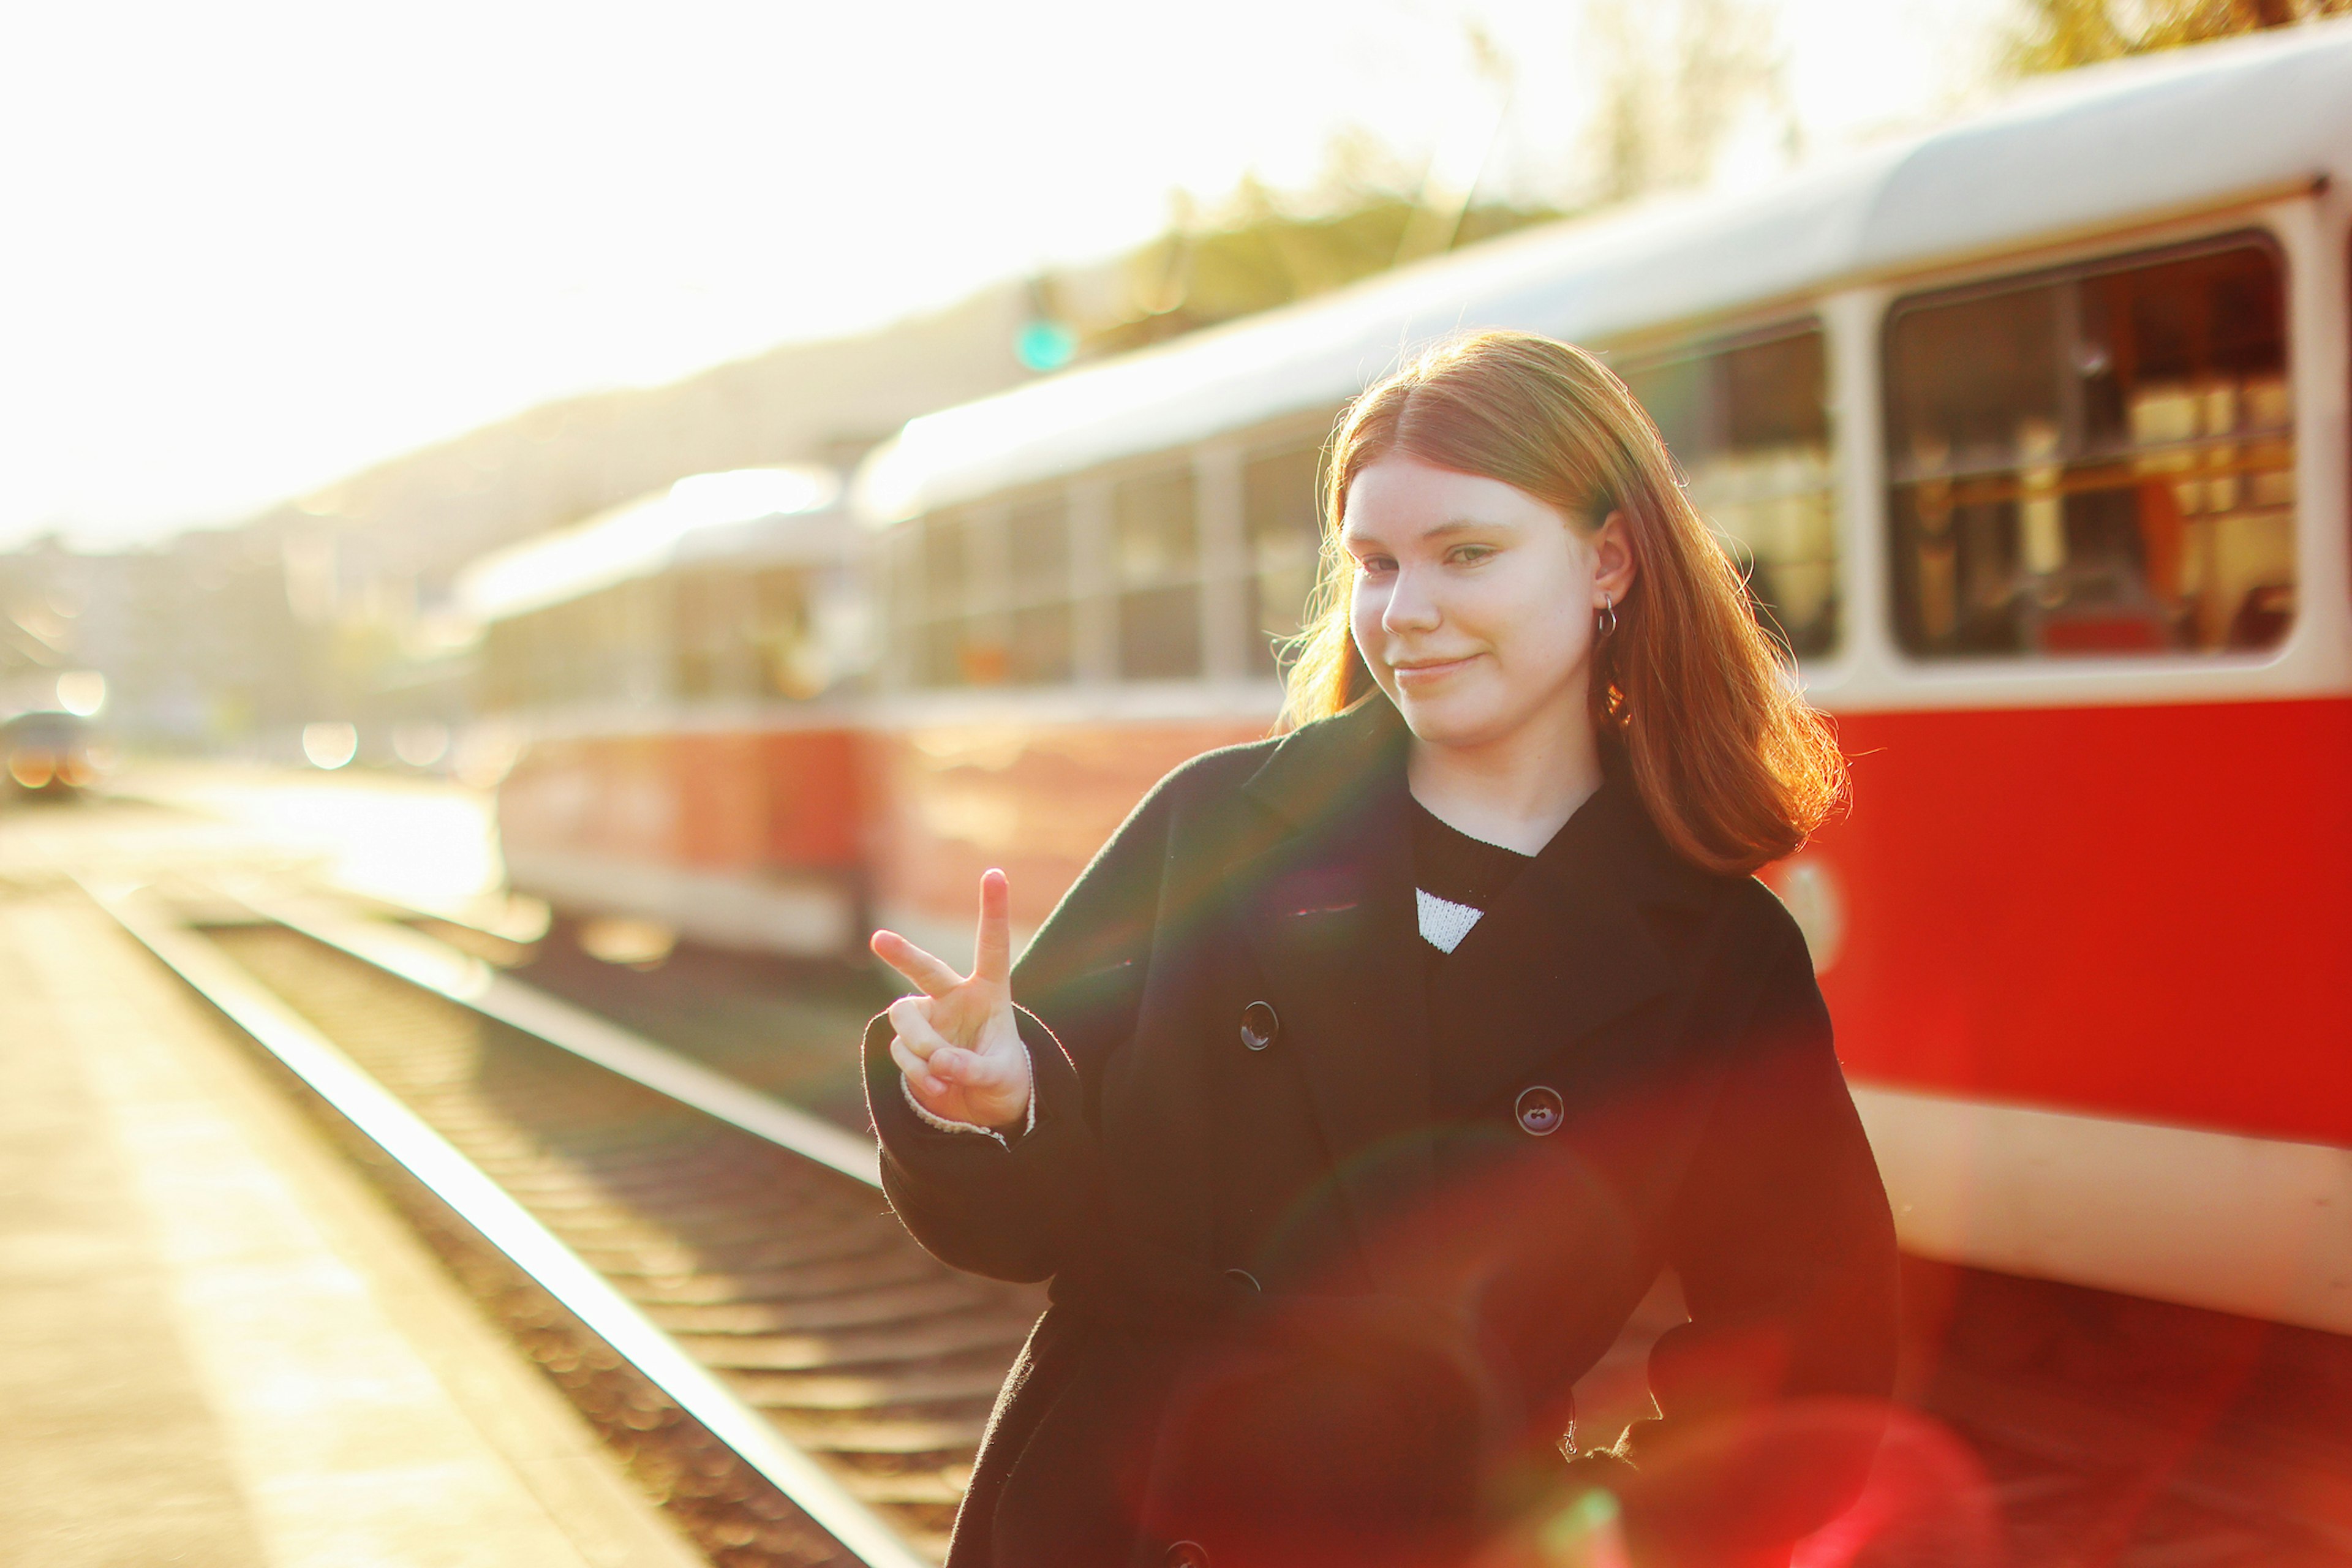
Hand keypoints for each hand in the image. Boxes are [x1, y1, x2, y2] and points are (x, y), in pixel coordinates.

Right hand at [870, 868, 1031, 1132]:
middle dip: (903, 954)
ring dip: (920, 1045)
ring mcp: (928, 1017)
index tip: (995, 873)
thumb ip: (973, 1069)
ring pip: (905, 1017)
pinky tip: (937, 1085)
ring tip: (941, 1070)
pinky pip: (901, 1051)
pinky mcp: (908, 1041)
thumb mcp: (1000, 1077)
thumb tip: (939, 1061)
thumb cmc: (1001, 1078)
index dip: (993, 910)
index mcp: (989, 992)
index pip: (991, 946)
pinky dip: (917, 1071)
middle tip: (880, 940)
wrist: (982, 1107)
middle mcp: (954, 996)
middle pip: (926, 969)